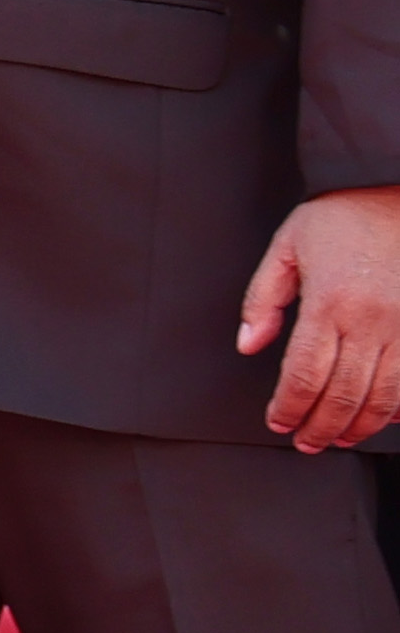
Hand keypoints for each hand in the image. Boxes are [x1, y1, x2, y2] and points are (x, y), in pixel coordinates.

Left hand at [240, 186, 399, 452]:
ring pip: (384, 396)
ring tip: (339, 438)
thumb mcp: (289, 245)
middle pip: (343, 394)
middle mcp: (372, 320)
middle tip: (306, 442)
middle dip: (320, 427)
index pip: (303, 374)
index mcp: (330, 301)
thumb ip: (263, 298)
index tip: (278, 422)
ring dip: (359, 426)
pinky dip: (399, 406)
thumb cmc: (344, 216)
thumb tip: (248, 345)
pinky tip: (384, 418)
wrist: (397, 190)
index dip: (289, 407)